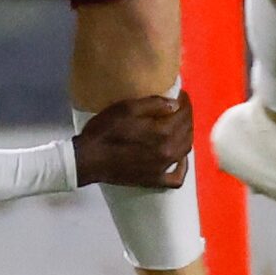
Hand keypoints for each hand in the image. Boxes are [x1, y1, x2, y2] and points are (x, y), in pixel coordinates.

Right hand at [71, 94, 193, 189]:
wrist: (88, 158)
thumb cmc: (105, 130)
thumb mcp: (127, 108)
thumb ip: (154, 104)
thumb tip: (175, 104)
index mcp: (163, 132)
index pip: (183, 114)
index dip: (185, 102)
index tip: (181, 94)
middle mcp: (169, 151)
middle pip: (187, 131)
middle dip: (186, 116)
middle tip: (180, 107)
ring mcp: (163, 168)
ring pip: (185, 149)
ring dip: (186, 135)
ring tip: (179, 125)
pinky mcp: (155, 180)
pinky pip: (177, 177)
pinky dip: (183, 167)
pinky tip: (180, 159)